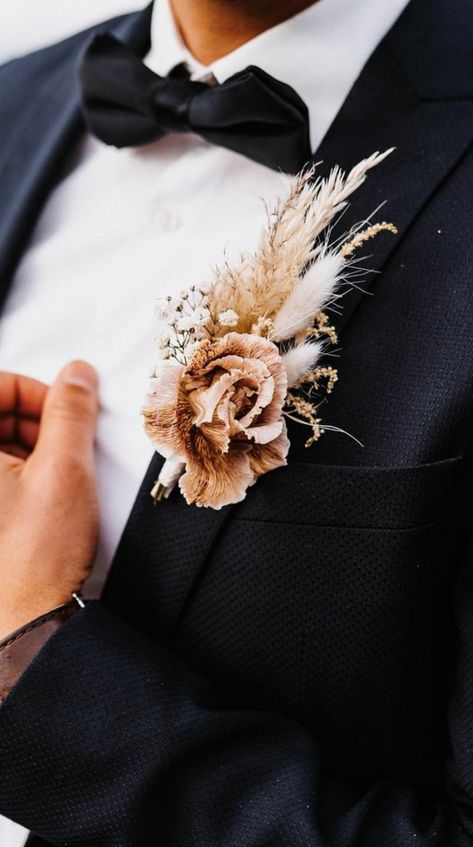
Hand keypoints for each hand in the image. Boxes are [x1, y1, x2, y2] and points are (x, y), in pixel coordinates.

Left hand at [0, 361, 98, 639]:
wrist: (23, 627)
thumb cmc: (35, 558)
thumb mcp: (65, 469)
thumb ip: (71, 410)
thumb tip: (76, 374)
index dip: (34, 390)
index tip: (65, 409)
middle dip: (30, 419)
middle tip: (65, 443)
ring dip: (24, 445)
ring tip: (56, 474)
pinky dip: (13, 471)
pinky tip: (39, 493)